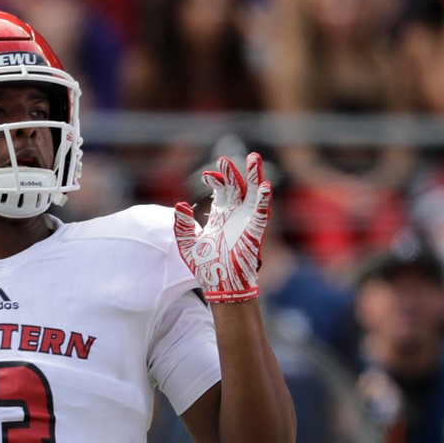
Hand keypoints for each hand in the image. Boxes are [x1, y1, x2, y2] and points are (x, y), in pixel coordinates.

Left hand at [174, 153, 271, 302]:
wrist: (219, 284)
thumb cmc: (205, 266)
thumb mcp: (187, 243)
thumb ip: (182, 225)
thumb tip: (179, 204)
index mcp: (220, 216)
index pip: (221, 191)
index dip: (215, 180)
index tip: (206, 175)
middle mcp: (235, 215)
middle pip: (237, 187)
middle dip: (232, 172)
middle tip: (223, 160)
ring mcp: (246, 222)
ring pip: (254, 194)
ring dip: (255, 176)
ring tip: (255, 158)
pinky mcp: (255, 232)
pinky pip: (262, 213)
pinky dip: (264, 199)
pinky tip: (264, 185)